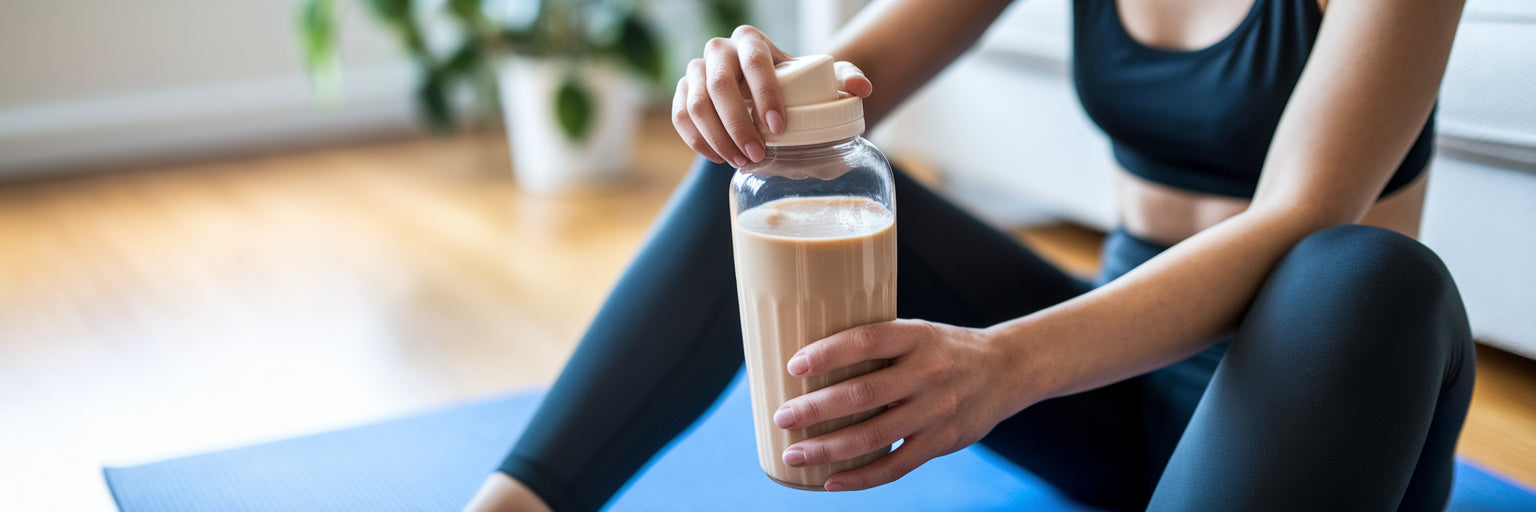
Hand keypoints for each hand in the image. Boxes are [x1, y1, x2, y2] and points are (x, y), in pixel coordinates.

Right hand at [671, 25, 873, 166]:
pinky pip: (680, 117)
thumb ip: (845, 78)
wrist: (767, 92)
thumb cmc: (796, 84)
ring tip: (742, 162)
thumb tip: (862, 88)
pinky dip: (697, 141)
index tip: (779, 128)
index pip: (754, 62)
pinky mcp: (682, 93)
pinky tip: (719, 159)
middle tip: (758, 155)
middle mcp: (719, 50)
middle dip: (737, 123)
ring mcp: (696, 71)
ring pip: (695, 103)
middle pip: (718, 84)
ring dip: (717, 137)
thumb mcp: (822, 80)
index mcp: (751, 41)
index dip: (764, 94)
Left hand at [773, 319, 1025, 490]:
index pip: (866, 340)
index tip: (793, 366)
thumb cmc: (943, 349)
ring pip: (874, 436)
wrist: (1006, 369)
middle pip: (863, 393)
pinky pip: (895, 467)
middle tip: (782, 417)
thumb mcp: (917, 332)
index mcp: (917, 336)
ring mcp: (937, 410)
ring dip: (828, 448)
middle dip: (815, 409)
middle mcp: (928, 372)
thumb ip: (877, 346)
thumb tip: (808, 364)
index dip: (827, 353)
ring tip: (794, 453)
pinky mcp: (942, 442)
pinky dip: (860, 477)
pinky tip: (830, 481)